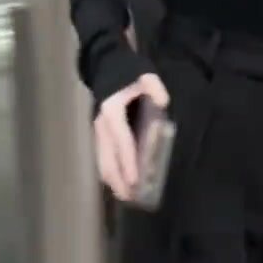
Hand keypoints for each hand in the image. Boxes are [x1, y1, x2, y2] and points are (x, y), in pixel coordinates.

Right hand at [94, 73, 168, 201]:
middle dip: (118, 179)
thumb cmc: (127, 72)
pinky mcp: (100, 132)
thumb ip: (153, 88)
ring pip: (102, 160)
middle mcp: (102, 125)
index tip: (135, 180)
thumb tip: (162, 103)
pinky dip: (109, 171)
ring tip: (125, 195)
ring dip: (112, 179)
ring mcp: (99, 130)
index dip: (128, 162)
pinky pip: (103, 156)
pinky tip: (118, 181)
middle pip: (108, 158)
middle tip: (131, 197)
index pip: (122, 142)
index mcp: (113, 113)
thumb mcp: (144, 76)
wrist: (105, 64)